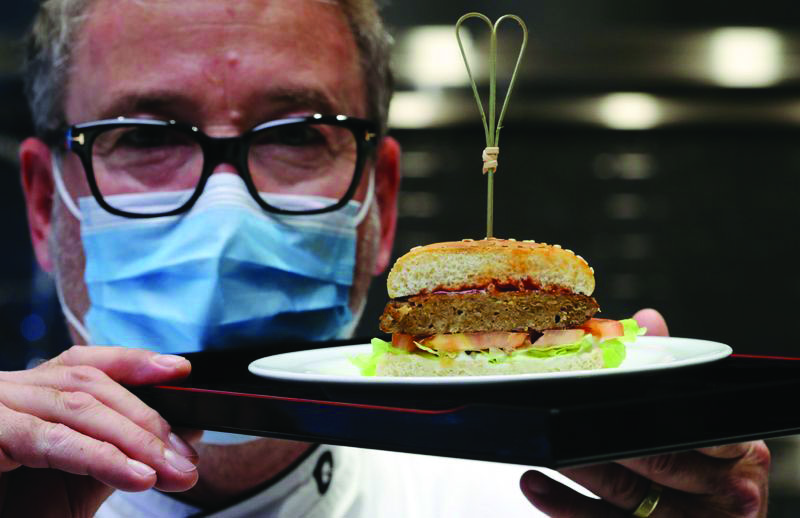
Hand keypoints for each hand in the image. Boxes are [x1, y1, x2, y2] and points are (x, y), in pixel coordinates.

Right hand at [0, 345, 199, 516]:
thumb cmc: (16, 509)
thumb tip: (182, 432)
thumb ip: (119, 451)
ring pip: (77, 406)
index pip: (84, 364)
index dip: (133, 361)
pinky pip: (51, 440)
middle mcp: (7, 391)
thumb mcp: (74, 479)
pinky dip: (101, 456)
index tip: (180, 371)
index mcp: (26, 395)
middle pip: (89, 385)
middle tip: (187, 459)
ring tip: (172, 470)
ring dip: (135, 439)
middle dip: (148, 420)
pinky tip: (137, 475)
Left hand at [518, 309, 769, 516]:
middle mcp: (727, 490)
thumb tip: (648, 320)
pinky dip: (566, 505)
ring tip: (545, 447)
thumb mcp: (699, 422)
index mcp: (739, 451)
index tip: (611, 393)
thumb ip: (673, 374)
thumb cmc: (707, 471)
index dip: (655, 412)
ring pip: (628, 495)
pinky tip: (537, 484)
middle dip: (608, 438)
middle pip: (660, 460)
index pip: (699, 428)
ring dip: (580, 468)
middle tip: (563, 415)